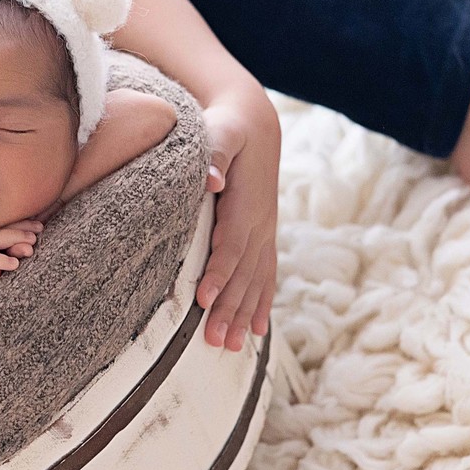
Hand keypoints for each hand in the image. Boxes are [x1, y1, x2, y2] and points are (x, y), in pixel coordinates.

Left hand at [197, 90, 279, 351]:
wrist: (254, 122)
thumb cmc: (229, 126)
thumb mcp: (222, 130)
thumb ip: (215, 152)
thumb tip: (213, 180)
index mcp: (247, 203)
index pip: (232, 244)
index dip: (220, 272)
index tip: (203, 298)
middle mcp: (261, 223)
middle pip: (245, 273)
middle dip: (231, 308)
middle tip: (215, 341)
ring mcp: (265, 232)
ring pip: (256, 281)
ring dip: (245, 315)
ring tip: (232, 346)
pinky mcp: (263, 236)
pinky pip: (265, 276)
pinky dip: (261, 305)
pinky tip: (257, 332)